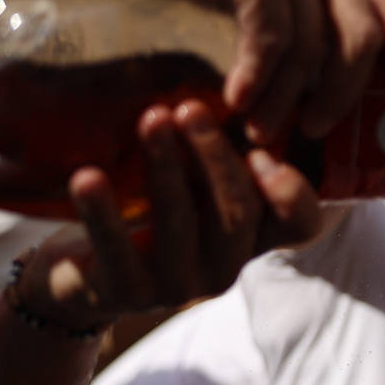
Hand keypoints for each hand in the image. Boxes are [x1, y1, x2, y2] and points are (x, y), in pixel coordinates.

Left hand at [12, 100, 319, 329]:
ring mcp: (179, 286)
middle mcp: (225, 267)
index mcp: (250, 239)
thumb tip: (231, 91)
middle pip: (239, 214)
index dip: (292, 193)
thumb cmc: (147, 216)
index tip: (261, 151)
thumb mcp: (194, 185)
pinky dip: (102, 211)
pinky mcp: (128, 293)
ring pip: (182, 223)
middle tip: (190, 109)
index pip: (300, 225)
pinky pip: (117, 249)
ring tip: (151, 119)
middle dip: (215, 156)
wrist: (84, 275)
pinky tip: (88, 176)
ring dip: (166, 166)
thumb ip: (218, 156)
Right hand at [136, 0, 384, 145]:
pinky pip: (270, 40)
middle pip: (361, 37)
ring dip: (286, 99)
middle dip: (343, 94)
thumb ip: (310, 7)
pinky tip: (239, 101)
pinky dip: (256, 79)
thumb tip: (335, 81)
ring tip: (263, 129)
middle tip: (318, 128)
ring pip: (310, 48)